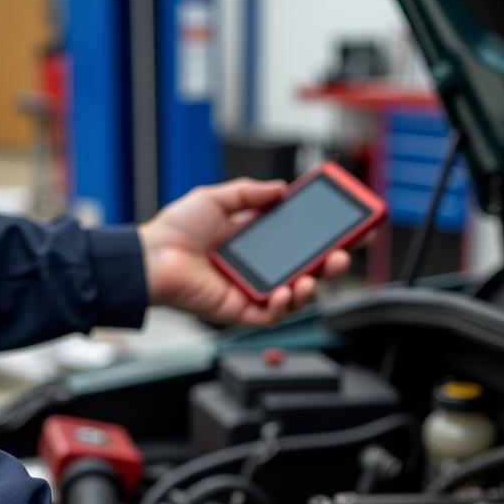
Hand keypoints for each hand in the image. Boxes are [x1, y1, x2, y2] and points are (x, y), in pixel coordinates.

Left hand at [138, 178, 353, 325]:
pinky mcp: (240, 311)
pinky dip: (285, 306)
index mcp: (258, 242)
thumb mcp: (216, 199)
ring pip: (296, 296)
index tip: (353, 225)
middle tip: (345, 251)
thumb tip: (281, 188)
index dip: (330, 235)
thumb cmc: (174, 232)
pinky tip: (287, 292)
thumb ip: (249, 194)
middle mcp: (260, 268)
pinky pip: (272, 316)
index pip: (303, 240)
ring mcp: (253, 291)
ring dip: (313, 286)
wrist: (149, 258)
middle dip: (333, 262)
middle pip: (309, 270)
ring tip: (317, 274)